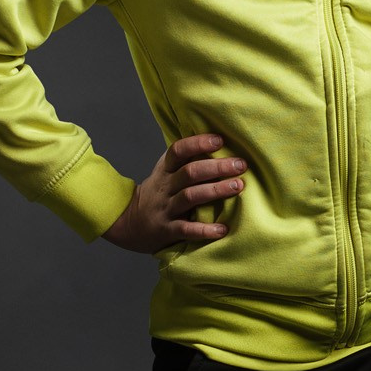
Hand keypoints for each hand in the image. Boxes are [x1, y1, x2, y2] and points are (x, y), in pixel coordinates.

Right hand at [102, 132, 245, 254]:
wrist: (129, 222)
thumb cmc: (159, 193)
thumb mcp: (165, 172)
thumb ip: (186, 159)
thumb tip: (219, 141)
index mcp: (165, 170)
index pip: (178, 151)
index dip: (197, 143)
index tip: (219, 140)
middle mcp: (165, 187)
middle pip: (190, 172)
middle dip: (217, 167)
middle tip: (241, 165)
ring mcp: (166, 208)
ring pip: (190, 196)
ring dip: (216, 191)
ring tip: (238, 186)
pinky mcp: (167, 230)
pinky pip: (186, 229)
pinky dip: (204, 230)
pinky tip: (222, 230)